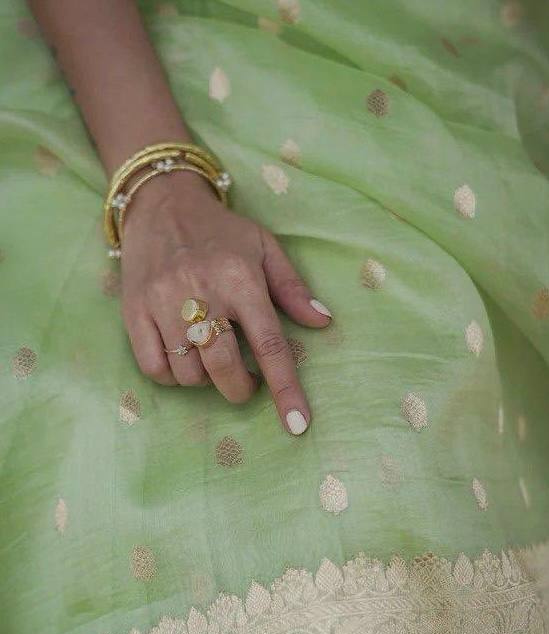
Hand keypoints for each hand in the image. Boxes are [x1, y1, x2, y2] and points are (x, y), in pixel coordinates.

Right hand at [119, 170, 332, 434]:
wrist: (160, 202)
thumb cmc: (221, 232)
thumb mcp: (265, 248)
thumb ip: (293, 289)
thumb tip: (324, 323)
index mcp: (241, 280)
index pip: (269, 345)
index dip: (286, 390)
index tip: (298, 425)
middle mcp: (202, 293)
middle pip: (223, 368)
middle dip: (239, 389)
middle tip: (246, 382)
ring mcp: (162, 304)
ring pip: (188, 373)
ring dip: (205, 379)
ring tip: (210, 357)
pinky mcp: (134, 312)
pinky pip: (153, 368)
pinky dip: (172, 376)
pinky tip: (182, 358)